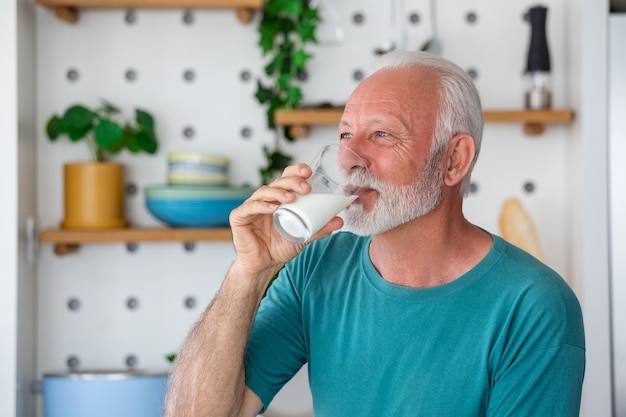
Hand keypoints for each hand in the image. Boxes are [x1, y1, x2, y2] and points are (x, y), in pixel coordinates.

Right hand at [229, 163, 343, 278]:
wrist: (263, 266)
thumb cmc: (279, 248)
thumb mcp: (303, 237)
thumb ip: (319, 229)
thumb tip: (339, 221)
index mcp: (279, 199)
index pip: (287, 179)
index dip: (296, 172)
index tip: (309, 172)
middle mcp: (265, 199)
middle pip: (277, 183)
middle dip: (292, 182)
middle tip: (305, 187)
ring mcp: (251, 207)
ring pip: (263, 192)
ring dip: (277, 192)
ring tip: (291, 197)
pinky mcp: (239, 217)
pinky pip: (250, 208)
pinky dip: (261, 206)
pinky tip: (272, 208)